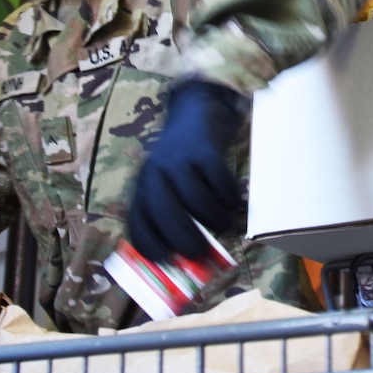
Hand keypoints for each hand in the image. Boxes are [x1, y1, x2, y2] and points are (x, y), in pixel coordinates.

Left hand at [127, 78, 247, 261]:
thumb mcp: (167, 184)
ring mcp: (179, 158)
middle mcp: (155, 171)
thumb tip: (189, 258)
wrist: (195, 112)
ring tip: (225, 224)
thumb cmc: (183, 162)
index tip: (167, 261)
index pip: (137, 220)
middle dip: (185, 239)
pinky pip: (220, 182)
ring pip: (196, 200)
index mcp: (143, 184)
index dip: (149, 244)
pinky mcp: (205, 148)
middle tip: (201, 255)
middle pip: (165, 212)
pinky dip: (230, 198)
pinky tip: (234, 202)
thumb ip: (173, 215)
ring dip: (215, 219)